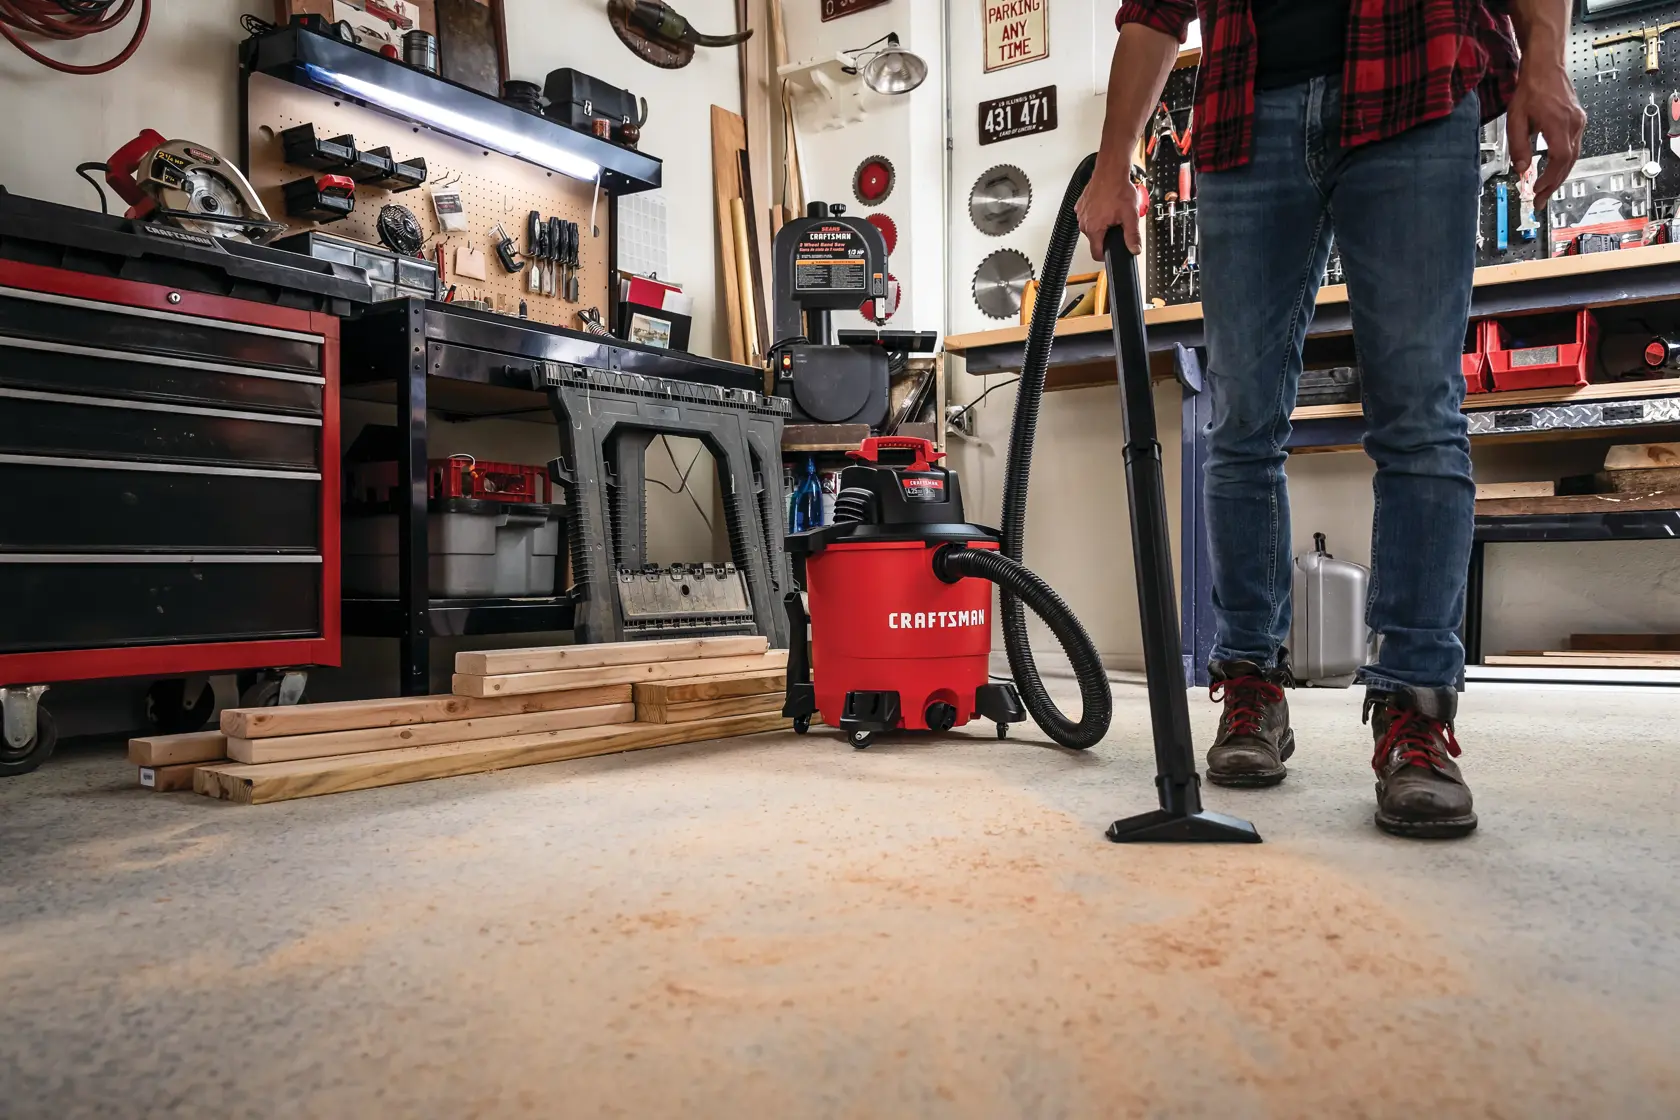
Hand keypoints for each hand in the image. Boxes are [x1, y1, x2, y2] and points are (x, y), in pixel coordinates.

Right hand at [1076, 162, 1141, 261]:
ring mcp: (1080, 214)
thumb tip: (1134, 249)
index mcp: (1094, 229)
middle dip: (1107, 235)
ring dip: (1101, 224)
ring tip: (1112, 211)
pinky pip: (1088, 216)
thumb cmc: (1118, 188)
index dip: (1105, 256)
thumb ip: (1132, 235)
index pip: (1096, 253)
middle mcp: (1083, 223)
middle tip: (1117, 223)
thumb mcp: (1130, 215)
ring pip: (1091, 227)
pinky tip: (1105, 205)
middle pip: (1095, 239)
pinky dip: (1096, 214)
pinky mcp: (1080, 205)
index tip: (1111, 253)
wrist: (1110, 170)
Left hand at [1506, 57, 1585, 209]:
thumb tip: (1521, 169)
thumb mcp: (1515, 119)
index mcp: (1558, 123)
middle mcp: (1574, 124)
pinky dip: (1563, 163)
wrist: (1546, 67)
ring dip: (1559, 176)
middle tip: (1539, 201)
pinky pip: (1573, 147)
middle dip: (1553, 184)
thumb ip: (1518, 146)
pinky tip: (1552, 171)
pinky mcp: (1578, 121)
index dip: (1549, 178)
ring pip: (1573, 157)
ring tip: (1544, 191)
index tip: (1536, 190)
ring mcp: (1578, 122)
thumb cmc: (1531, 88)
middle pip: (1568, 162)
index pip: (1559, 159)